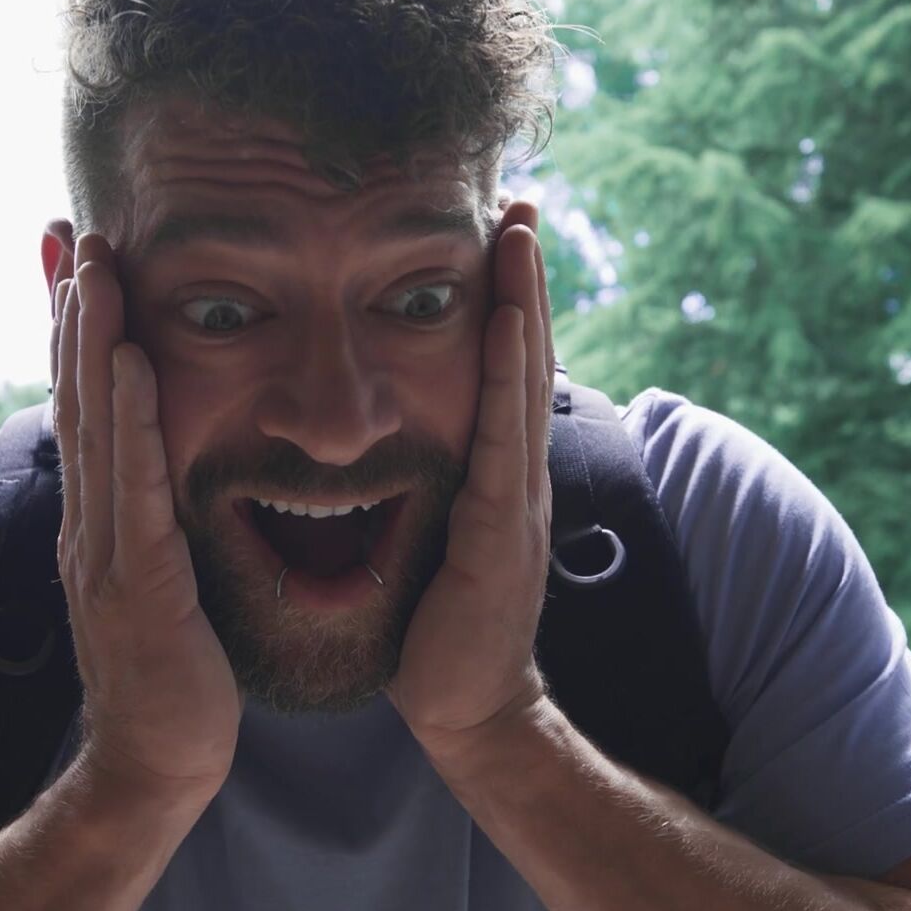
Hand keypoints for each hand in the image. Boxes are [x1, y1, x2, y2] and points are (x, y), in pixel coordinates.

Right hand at [52, 232, 242, 797]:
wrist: (157, 767)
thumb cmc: (172, 676)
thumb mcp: (154, 579)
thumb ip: (148, 522)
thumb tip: (157, 469)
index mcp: (96, 520)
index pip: (83, 409)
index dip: (74, 333)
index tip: (76, 260)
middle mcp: (86, 524)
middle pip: (74, 401)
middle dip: (70, 314)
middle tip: (71, 232)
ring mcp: (102, 552)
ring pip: (96, 429)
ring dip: (92, 343)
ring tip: (94, 268)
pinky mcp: (138, 584)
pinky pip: (136, 485)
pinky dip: (133, 417)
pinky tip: (137, 361)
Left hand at [387, 200, 555, 758]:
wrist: (462, 708)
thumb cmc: (434, 627)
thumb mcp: (429, 535)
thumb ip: (425, 485)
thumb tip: (387, 438)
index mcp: (493, 472)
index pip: (499, 368)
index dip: (503, 300)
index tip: (496, 231)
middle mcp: (516, 473)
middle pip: (522, 356)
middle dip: (523, 279)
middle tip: (519, 202)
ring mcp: (518, 497)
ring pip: (521, 380)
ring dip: (523, 301)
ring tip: (519, 233)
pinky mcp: (502, 527)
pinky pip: (504, 433)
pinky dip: (508, 369)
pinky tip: (506, 318)